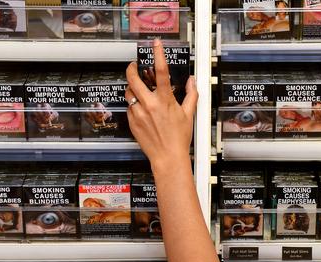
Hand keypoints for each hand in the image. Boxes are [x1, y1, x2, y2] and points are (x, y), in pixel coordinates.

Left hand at [125, 38, 197, 174]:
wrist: (168, 157)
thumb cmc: (178, 138)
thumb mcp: (188, 114)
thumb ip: (191, 95)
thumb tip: (192, 82)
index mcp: (164, 100)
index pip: (161, 71)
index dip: (158, 54)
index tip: (156, 45)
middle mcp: (149, 104)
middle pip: (133, 78)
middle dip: (132, 68)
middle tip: (134, 66)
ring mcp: (139, 113)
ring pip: (128, 92)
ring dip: (132, 88)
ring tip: (138, 90)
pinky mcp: (132, 122)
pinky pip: (129, 108)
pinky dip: (134, 105)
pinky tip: (141, 110)